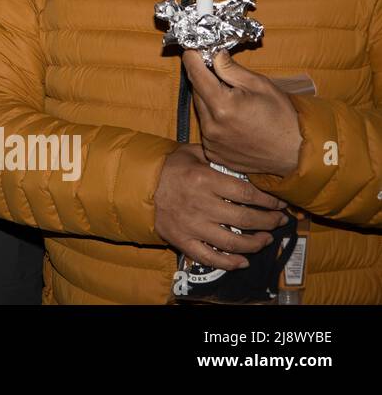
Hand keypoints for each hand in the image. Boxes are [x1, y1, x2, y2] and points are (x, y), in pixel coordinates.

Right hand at [153, 144, 288, 270]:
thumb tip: (243, 161)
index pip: (247, 193)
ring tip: (266, 239)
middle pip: (245, 219)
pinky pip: (209, 257)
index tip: (279, 202)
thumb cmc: (166, 167)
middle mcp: (201, 204)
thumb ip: (216, 156)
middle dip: (268, 221)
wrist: (136, 185)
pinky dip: (229, 263)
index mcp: (204, 180)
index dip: (268, 200)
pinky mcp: (182, 240)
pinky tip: (243, 261)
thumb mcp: (190, 153)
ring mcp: (192, 225)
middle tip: (278, 220)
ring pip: (232, 242)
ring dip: (255, 244)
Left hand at [183, 49, 301, 176]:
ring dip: (209, 101)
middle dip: (205, 81)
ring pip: (201, 111)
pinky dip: (214, 121)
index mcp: (223, 106)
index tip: (192, 51)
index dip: (192, 60)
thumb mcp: (261, 85)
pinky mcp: (213, 153)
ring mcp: (211, 142)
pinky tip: (233, 121)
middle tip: (220, 76)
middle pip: (197, 93)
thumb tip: (213, 55)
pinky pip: (206, 129)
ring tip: (233, 101)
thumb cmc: (283, 117)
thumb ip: (232, 69)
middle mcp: (211, 127)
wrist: (296, 153)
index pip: (195, 75)